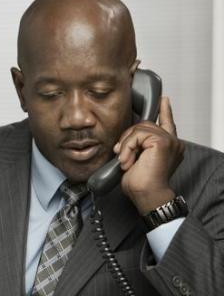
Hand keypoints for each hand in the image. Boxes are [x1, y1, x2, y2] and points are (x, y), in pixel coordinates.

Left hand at [114, 97, 184, 213]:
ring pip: (139, 128)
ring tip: (126, 161)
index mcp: (168, 145)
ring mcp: (169, 140)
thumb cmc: (142, 184)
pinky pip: (137, 134)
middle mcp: (173, 141)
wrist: (147, 195)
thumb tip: (125, 140)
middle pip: (145, 124)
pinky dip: (127, 147)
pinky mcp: (162, 141)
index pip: (167, 123)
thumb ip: (137, 146)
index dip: (165, 110)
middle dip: (128, 137)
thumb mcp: (136, 160)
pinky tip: (127, 160)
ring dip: (126, 145)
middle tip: (121, 155)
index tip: (163, 100)